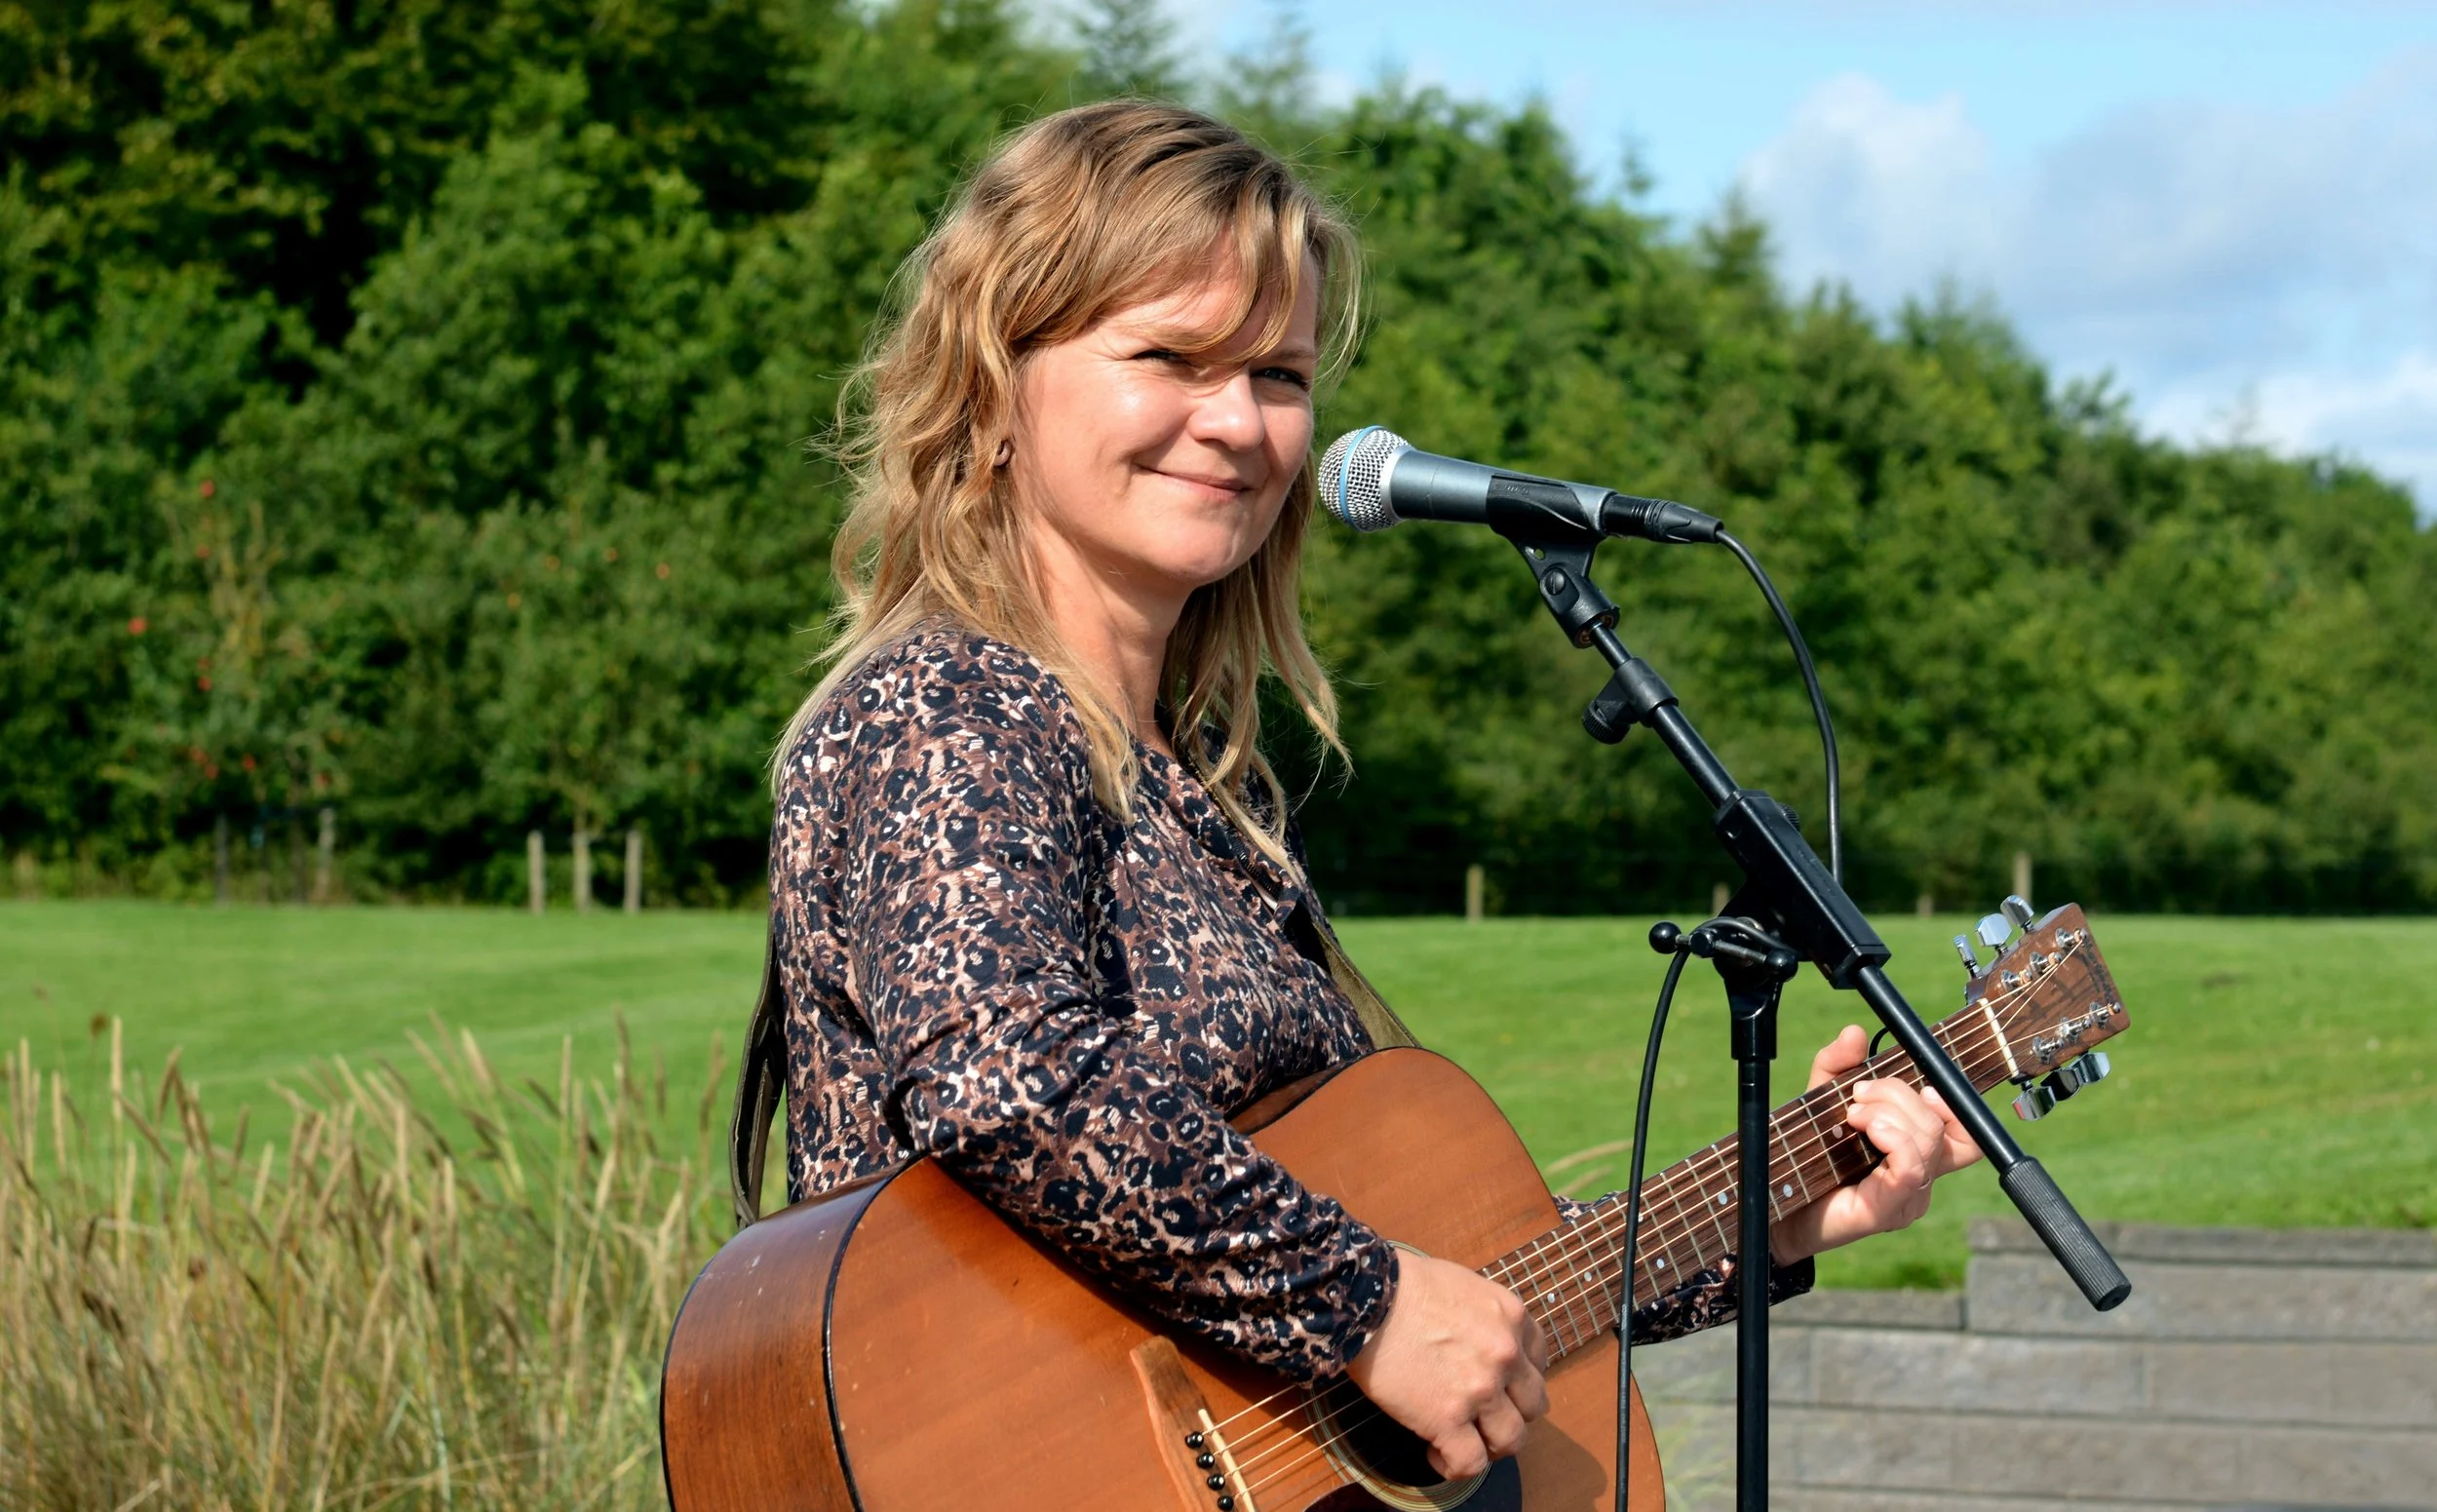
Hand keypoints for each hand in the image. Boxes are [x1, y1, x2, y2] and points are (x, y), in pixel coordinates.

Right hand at [1343, 1250, 1549, 1479]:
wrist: (1367, 1296)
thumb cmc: (1404, 1282)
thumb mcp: (1463, 1285)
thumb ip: (1484, 1315)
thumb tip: (1472, 1338)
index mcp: (1511, 1317)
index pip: (1539, 1361)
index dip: (1519, 1379)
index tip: (1499, 1385)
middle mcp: (1505, 1356)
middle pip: (1532, 1405)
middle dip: (1511, 1413)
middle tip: (1483, 1415)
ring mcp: (1480, 1390)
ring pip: (1511, 1440)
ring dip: (1490, 1445)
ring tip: (1464, 1440)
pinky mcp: (1447, 1419)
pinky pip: (1469, 1463)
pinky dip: (1455, 1466)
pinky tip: (1435, 1453)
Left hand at [1767, 1025, 1982, 1264]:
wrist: (1777, 1205)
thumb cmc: (1806, 1156)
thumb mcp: (1821, 1099)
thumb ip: (1838, 1065)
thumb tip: (1855, 1032)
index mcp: (1915, 1150)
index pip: (1966, 1133)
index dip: (1954, 1104)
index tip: (1921, 1086)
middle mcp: (1920, 1175)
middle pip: (1941, 1125)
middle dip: (1899, 1094)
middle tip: (1858, 1094)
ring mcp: (1908, 1198)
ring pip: (1927, 1141)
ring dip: (1888, 1113)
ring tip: (1852, 1114)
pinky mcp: (1888, 1211)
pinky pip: (1910, 1170)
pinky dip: (1893, 1139)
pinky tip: (1868, 1130)